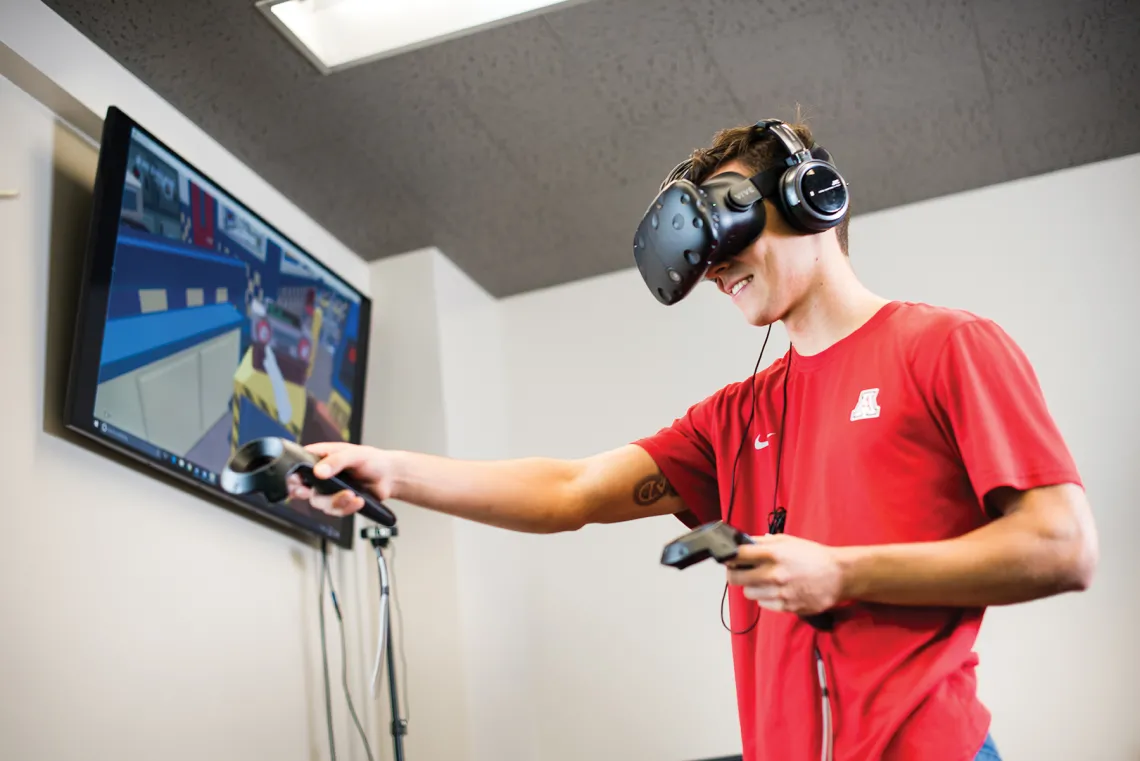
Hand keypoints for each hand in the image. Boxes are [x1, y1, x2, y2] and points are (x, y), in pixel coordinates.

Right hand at [286, 442, 394, 516]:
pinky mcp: (339, 502)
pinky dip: (346, 508)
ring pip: (319, 503)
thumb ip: (336, 461)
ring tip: (352, 495)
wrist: (390, 477)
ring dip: (335, 502)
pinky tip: (357, 501)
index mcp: (321, 457)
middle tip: (310, 493)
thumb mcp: (355, 454)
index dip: (293, 476)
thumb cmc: (373, 460)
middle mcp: (321, 475)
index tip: (297, 483)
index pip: (298, 465)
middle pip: (302, 488)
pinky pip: (335, 511)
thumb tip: (319, 471)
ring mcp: (329, 490)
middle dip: (306, 494)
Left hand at [726, 534, 844, 615]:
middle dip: (735, 573)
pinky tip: (776, 590)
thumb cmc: (813, 556)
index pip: (737, 555)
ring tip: (765, 580)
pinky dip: (766, 598)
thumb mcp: (788, 541)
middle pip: (735, 578)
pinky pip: (763, 604)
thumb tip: (744, 543)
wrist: (838, 576)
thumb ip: (764, 542)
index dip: (729, 556)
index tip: (729, 557)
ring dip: (752, 586)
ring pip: (748, 593)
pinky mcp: (786, 607)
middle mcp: (773, 574)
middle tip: (741, 571)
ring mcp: (779, 593)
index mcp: (773, 554)